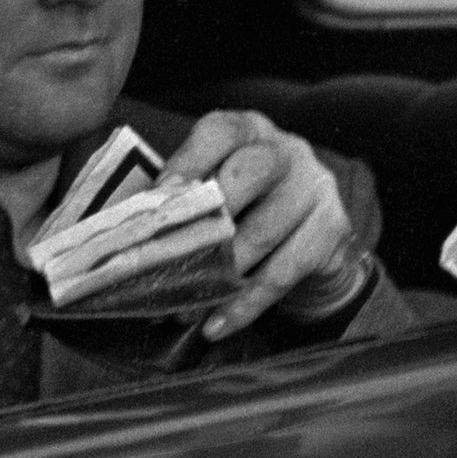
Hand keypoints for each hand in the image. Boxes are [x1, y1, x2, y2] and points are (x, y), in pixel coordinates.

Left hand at [166, 109, 366, 339]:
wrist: (310, 239)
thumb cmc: (246, 209)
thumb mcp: (216, 190)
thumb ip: (180, 201)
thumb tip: (125, 234)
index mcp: (248, 130)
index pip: (220, 132)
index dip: (186, 163)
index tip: (158, 200)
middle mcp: (286, 149)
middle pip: (251, 171)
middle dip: (210, 214)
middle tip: (172, 256)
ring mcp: (314, 187)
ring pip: (265, 229)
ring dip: (220, 275)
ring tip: (182, 311)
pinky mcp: (331, 228)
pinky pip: (284, 271)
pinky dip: (245, 304)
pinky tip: (215, 327)